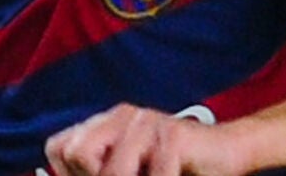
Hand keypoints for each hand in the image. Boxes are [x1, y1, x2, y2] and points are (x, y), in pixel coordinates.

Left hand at [44, 104, 247, 175]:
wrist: (227, 154)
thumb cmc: (176, 168)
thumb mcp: (129, 169)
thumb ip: (97, 171)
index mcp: (105, 122)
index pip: (58, 148)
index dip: (71, 174)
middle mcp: (122, 116)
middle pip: (77, 155)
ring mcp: (147, 122)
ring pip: (112, 171)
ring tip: (152, 174)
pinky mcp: (173, 135)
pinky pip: (154, 175)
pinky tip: (174, 175)